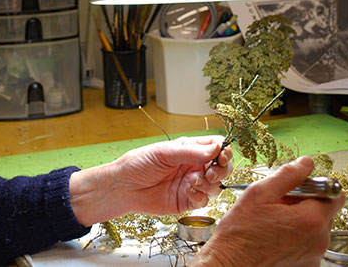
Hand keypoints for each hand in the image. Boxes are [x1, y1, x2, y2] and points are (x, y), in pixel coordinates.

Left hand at [69, 136, 231, 225]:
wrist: (123, 187)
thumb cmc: (138, 164)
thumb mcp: (164, 152)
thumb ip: (191, 151)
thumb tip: (216, 147)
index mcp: (189, 150)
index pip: (216, 147)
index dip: (224, 150)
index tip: (222, 155)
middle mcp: (193, 166)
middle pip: (222, 167)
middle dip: (222, 169)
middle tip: (211, 171)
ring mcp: (191, 184)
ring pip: (216, 185)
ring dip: (210, 183)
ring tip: (194, 181)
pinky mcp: (187, 201)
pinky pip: (204, 201)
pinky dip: (201, 196)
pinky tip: (189, 191)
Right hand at [192, 156, 344, 266]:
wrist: (230, 263)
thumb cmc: (240, 232)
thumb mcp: (260, 194)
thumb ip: (288, 175)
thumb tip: (305, 163)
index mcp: (311, 220)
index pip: (335, 194)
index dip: (317, 186)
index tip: (299, 187)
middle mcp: (319, 241)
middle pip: (325, 211)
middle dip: (306, 202)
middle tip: (279, 204)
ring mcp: (314, 256)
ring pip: (316, 227)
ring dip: (301, 219)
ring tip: (274, 221)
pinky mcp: (307, 265)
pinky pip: (309, 243)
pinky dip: (297, 236)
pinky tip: (276, 235)